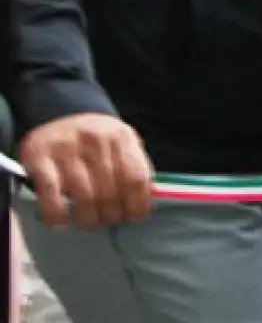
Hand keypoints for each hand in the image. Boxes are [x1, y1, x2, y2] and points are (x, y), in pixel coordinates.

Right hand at [19, 112, 154, 230]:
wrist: (58, 111)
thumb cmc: (96, 136)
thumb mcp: (123, 141)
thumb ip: (136, 165)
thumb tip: (148, 197)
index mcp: (121, 137)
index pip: (136, 178)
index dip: (138, 204)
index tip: (134, 217)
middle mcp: (96, 141)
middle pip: (110, 191)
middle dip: (112, 215)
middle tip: (108, 222)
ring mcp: (66, 149)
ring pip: (84, 196)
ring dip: (89, 218)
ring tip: (90, 224)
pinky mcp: (40, 158)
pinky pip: (51, 192)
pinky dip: (56, 212)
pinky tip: (60, 223)